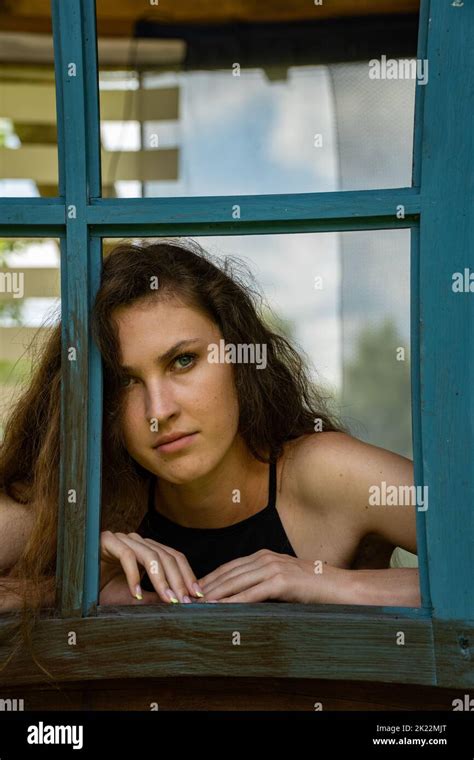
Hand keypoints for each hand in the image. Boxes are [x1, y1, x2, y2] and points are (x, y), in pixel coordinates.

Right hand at [100, 531, 204, 603]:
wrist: (77, 587)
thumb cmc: (104, 591)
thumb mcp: (136, 598)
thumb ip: (156, 597)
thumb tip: (181, 604)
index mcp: (148, 550)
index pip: (174, 558)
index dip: (187, 575)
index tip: (197, 595)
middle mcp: (138, 541)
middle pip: (167, 556)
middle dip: (178, 580)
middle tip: (185, 600)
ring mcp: (123, 539)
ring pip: (150, 555)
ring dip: (161, 579)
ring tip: (169, 599)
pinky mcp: (107, 541)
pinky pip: (126, 556)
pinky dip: (133, 576)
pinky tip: (136, 595)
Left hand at [198, 549, 347, 602]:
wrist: (342, 587)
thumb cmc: (315, 588)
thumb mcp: (286, 581)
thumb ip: (265, 584)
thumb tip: (243, 598)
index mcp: (265, 556)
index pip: (229, 568)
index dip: (210, 578)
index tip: (193, 590)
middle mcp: (266, 558)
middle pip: (228, 574)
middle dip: (206, 586)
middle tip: (187, 599)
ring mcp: (274, 568)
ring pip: (236, 582)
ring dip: (214, 595)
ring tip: (196, 605)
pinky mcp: (282, 582)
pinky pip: (252, 594)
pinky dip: (233, 602)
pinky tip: (220, 609)